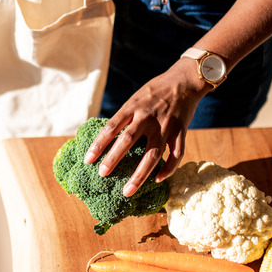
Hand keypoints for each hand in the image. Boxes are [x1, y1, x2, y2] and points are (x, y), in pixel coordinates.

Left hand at [84, 58, 210, 196]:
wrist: (184, 80)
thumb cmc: (155, 91)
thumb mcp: (135, 98)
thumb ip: (124, 117)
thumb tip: (107, 138)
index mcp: (132, 107)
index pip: (111, 127)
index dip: (98, 144)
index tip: (87, 160)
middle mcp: (147, 117)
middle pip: (128, 141)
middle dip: (113, 159)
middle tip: (102, 175)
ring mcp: (165, 125)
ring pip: (152, 154)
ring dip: (139, 175)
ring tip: (127, 190)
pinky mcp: (180, 131)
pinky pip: (176, 154)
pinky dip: (168, 169)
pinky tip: (158, 179)